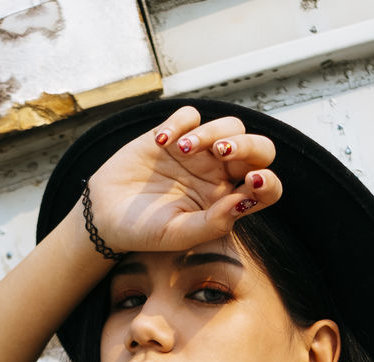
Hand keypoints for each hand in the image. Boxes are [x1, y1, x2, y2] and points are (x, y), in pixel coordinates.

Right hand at [83, 106, 282, 253]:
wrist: (104, 217)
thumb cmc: (143, 232)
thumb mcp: (178, 235)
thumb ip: (213, 223)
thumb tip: (244, 202)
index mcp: (228, 201)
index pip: (266, 187)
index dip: (269, 182)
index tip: (252, 182)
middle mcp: (220, 174)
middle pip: (258, 148)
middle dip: (247, 145)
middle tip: (222, 151)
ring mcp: (198, 153)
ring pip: (229, 126)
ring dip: (211, 132)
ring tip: (182, 149)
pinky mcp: (173, 135)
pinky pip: (190, 114)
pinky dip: (180, 122)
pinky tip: (162, 142)